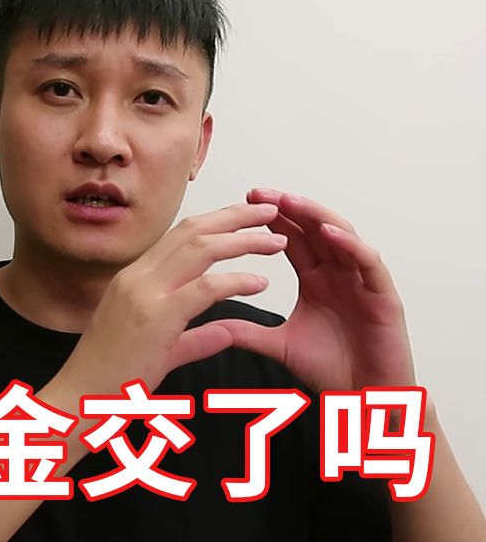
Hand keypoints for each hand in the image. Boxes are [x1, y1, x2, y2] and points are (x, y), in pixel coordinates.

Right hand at [56, 203, 287, 396]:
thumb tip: (227, 332)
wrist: (79, 399)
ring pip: (200, 249)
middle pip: (192, 231)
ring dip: (242, 241)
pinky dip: (236, 281)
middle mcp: (136, 277)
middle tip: (267, 212)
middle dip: (234, 218)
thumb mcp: (160, 350)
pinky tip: (261, 283)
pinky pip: (204, 288)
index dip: (215, 222)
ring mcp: (143, 293)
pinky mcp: (155, 316)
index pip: (178, 236)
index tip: (244, 219)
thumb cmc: (110, 378)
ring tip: (275, 240)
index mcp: (133, 279)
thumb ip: (196, 338)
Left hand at [211, 188, 416, 391]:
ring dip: (315, 216)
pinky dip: (349, 244)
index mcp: (316, 279)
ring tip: (288, 202)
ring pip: (342, 236)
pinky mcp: (384, 296)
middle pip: (314, 229)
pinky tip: (327, 233)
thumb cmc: (331, 370)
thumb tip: (209, 322)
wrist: (363, 400)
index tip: (241, 205)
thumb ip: (248, 331)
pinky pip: (368, 262)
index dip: (269, 220)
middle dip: (287, 208)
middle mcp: (340, 274)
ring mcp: (363, 281)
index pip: (292, 239)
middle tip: (257, 194)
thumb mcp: (279, 345)